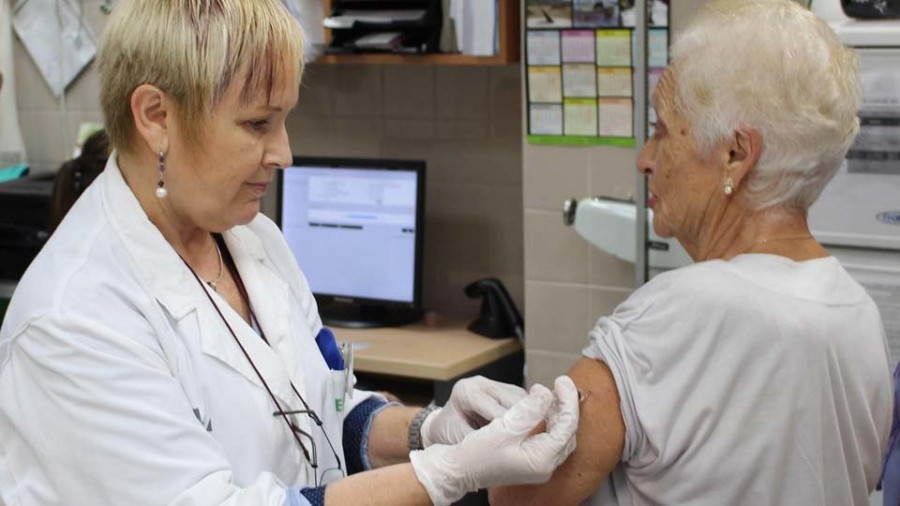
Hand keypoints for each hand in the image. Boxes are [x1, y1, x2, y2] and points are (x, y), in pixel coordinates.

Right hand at [409, 376, 578, 505]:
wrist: (457, 471)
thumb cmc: (475, 452)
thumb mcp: (503, 426)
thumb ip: (528, 409)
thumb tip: (547, 392)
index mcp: (541, 459)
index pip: (566, 425)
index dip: (567, 399)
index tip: (561, 380)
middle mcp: (544, 467)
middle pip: (567, 432)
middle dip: (566, 407)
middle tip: (560, 385)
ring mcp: (538, 466)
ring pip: (560, 436)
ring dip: (558, 414)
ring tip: (551, 394)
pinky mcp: (531, 462)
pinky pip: (549, 440)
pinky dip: (549, 422)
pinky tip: (540, 408)